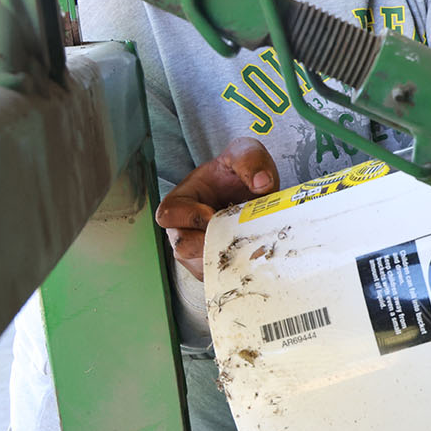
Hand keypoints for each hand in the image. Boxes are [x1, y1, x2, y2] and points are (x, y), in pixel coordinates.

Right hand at [155, 137, 278, 280]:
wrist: (253, 194)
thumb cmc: (238, 173)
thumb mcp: (244, 153)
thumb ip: (249, 158)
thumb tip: (262, 182)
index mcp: (181, 202)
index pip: (168, 215)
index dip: (188, 218)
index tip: (212, 214)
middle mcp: (183, 230)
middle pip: (183, 248)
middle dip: (210, 243)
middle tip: (238, 235)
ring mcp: (198, 252)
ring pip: (204, 266)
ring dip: (228, 257)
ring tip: (251, 244)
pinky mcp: (216, 268)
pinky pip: (222, 278)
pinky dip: (240, 269)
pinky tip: (257, 256)